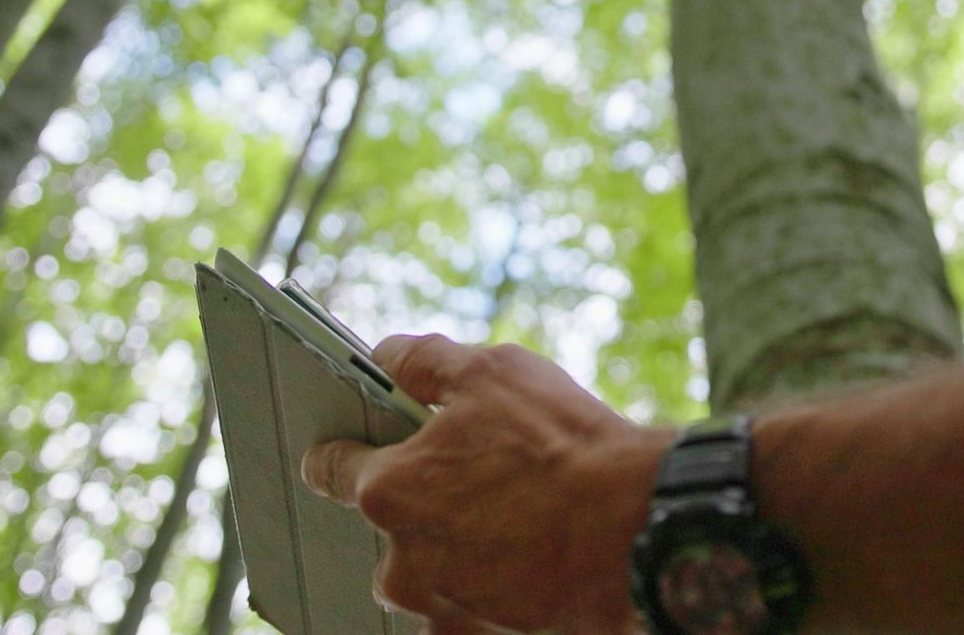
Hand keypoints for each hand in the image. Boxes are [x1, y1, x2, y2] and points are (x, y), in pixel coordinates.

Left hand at [301, 334, 673, 633]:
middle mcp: (401, 558)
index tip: (348, 445)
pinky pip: (463, 611)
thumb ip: (424, 362)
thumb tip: (387, 357)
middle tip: (474, 475)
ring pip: (425, 574)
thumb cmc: (562, 446)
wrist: (634, 527)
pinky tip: (522, 557)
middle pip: (386, 528)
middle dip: (420, 502)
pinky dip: (484, 589)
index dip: (340, 449)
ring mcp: (441, 605)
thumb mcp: (493, 371)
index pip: (330, 468)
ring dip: (453, 549)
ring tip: (512, 516)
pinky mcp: (479, 633)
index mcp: (389, 489)